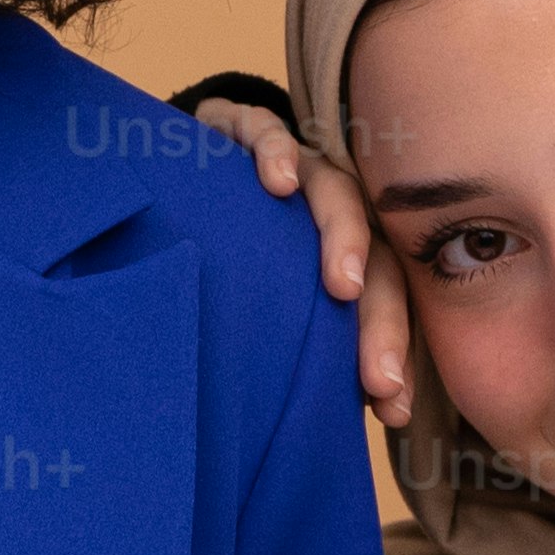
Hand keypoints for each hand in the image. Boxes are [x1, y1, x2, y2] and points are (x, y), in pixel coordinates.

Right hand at [189, 94, 408, 426]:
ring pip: (334, 190)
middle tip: (378, 375)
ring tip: (345, 286)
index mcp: (345, 248)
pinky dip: (275, 152)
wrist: (163, 174)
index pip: (385, 296)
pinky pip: (265, 131)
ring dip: (345, 236)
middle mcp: (327, 205)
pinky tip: (275, 183)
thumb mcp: (259, 305)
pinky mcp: (239, 126)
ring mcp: (291, 163)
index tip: (390, 405)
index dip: (390, 348)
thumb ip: (293, 345)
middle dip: (381, 316)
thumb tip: (320, 429)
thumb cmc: (218, 253)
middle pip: (375, 253)